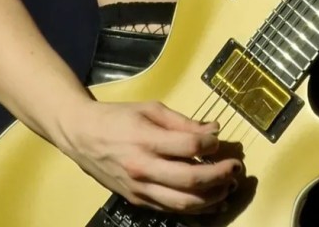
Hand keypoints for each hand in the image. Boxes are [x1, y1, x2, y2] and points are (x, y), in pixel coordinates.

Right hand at [61, 98, 242, 214]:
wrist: (82, 135)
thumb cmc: (117, 117)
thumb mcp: (150, 109)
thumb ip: (182, 122)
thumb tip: (212, 128)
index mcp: (147, 140)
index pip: (189, 145)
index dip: (211, 143)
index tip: (219, 139)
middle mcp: (144, 168)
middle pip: (191, 180)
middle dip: (220, 175)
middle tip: (236, 167)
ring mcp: (141, 188)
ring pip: (184, 203)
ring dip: (212, 197)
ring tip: (228, 186)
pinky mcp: (138, 200)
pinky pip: (171, 209)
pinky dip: (195, 208)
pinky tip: (211, 201)